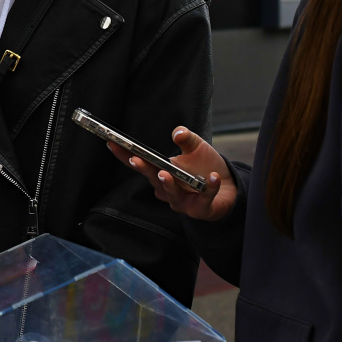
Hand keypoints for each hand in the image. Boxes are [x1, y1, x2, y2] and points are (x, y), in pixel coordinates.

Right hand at [109, 126, 236, 220]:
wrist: (230, 188)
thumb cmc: (205, 168)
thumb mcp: (196, 148)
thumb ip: (187, 139)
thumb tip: (178, 132)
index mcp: (161, 172)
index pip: (141, 163)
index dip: (125, 155)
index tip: (112, 143)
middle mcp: (167, 189)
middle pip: (153, 179)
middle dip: (145, 170)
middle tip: (137, 160)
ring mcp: (182, 202)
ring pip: (172, 194)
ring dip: (169, 184)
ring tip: (166, 173)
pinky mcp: (201, 209)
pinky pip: (204, 199)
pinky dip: (209, 188)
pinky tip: (212, 178)